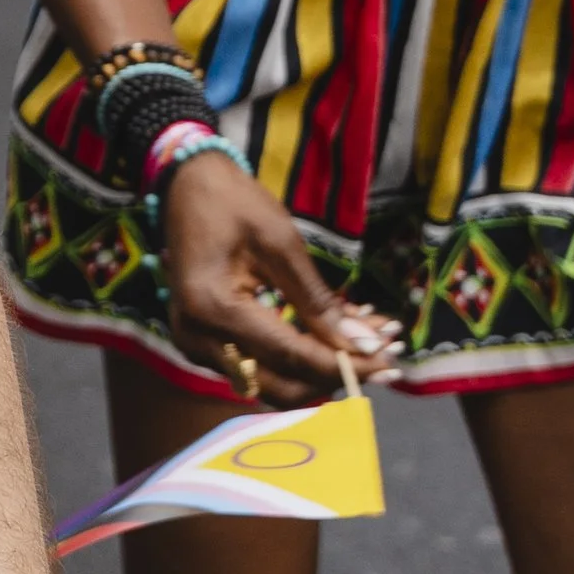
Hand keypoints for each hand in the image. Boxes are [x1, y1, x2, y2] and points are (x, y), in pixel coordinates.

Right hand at [158, 155, 401, 404]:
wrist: (185, 188)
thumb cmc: (233, 203)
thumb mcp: (281, 243)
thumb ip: (318, 301)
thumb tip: (362, 344)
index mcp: (215, 308)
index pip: (291, 355)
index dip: (343, 364)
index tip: (388, 365)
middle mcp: (200, 338)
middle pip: (280, 386)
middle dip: (333, 376)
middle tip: (380, 358)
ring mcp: (197, 346)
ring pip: (270, 383)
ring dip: (318, 372)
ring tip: (363, 346)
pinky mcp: (204, 345)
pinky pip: (257, 367)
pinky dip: (296, 361)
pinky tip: (329, 339)